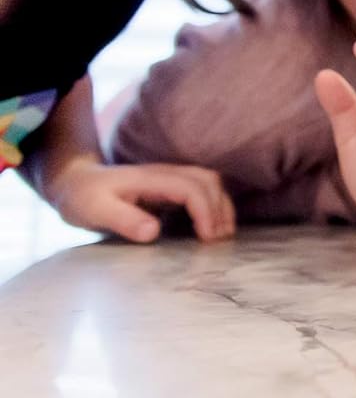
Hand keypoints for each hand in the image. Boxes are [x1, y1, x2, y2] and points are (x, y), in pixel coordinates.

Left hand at [48, 157, 234, 242]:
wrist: (74, 182)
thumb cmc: (83, 198)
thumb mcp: (95, 211)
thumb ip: (124, 220)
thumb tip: (154, 232)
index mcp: (151, 178)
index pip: (190, 188)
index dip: (205, 211)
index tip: (208, 238)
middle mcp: (165, 173)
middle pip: (207, 180)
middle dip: (220, 208)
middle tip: (220, 240)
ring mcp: (168, 178)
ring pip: (208, 182)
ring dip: (221, 205)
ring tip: (223, 234)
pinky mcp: (169, 187)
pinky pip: (201, 189)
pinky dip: (213, 205)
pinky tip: (211, 226)